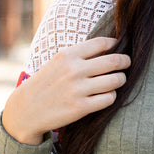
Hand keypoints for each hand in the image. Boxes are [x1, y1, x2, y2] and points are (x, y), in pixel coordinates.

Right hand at [2, 37, 130, 144]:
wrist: (26, 110)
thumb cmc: (45, 83)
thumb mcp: (57, 62)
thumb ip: (79, 55)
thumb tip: (108, 47)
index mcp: (68, 55)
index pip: (102, 43)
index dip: (116, 44)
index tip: (119, 47)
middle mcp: (74, 70)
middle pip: (114, 61)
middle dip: (125, 62)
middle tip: (127, 63)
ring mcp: (78, 89)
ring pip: (115, 80)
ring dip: (120, 79)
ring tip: (118, 80)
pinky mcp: (81, 107)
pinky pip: (109, 98)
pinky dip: (111, 96)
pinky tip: (106, 95)